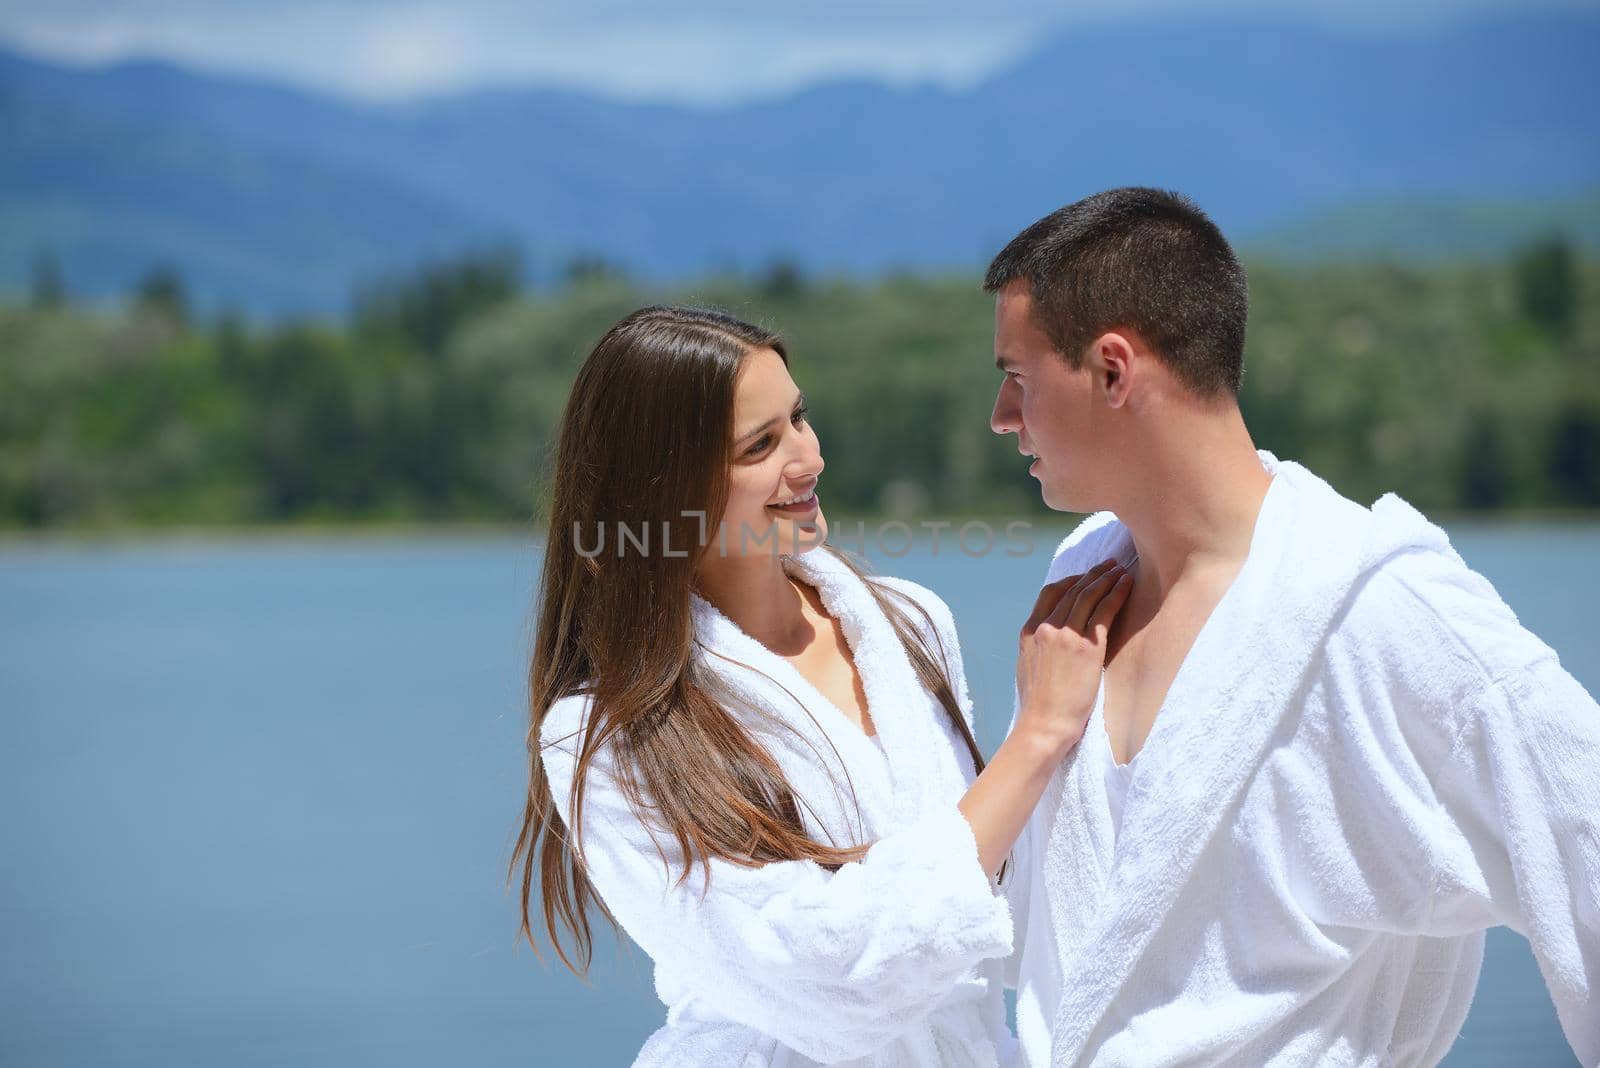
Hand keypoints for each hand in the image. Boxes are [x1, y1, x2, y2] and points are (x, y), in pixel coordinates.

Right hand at [1014, 558, 1132, 756]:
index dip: (1070, 580)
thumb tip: (1051, 640)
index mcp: (1029, 632)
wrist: (1044, 724)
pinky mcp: (1087, 647)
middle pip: (1072, 589)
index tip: (1085, 576)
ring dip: (1107, 578)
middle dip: (1093, 574)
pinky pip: (1105, 611)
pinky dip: (1116, 593)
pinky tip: (1127, 585)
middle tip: (1109, 564)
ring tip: (1120, 569)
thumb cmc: (1039, 705)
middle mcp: (1046, 627)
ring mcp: (1066, 635)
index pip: (1050, 593)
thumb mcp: (1029, 668)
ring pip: (1089, 595)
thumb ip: (1039, 647)